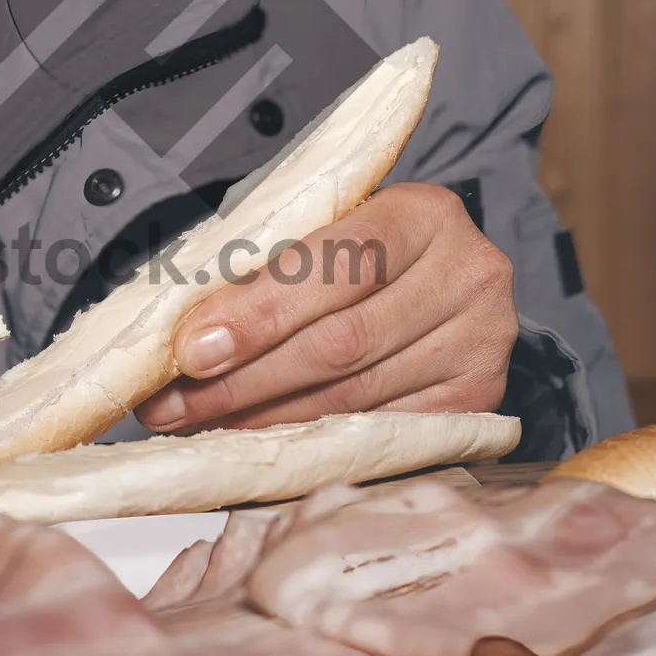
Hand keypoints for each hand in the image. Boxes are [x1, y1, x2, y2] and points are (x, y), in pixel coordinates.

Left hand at [135, 182, 515, 433]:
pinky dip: (313, 440)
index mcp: (423, 213)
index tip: (192, 349)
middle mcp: (468, 274)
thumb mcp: (321, 229)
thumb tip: (185, 333)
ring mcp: (481, 342)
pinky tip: (261, 441)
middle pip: (342, 340)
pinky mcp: (478, 400)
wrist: (437, 276)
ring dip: (266, 419)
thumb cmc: (360, 250)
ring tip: (201, 426)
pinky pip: (382, 432)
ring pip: (355, 396)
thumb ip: (264, 265)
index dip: (259, 312)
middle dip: (245, 379)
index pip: (335, 264)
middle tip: (174, 405)